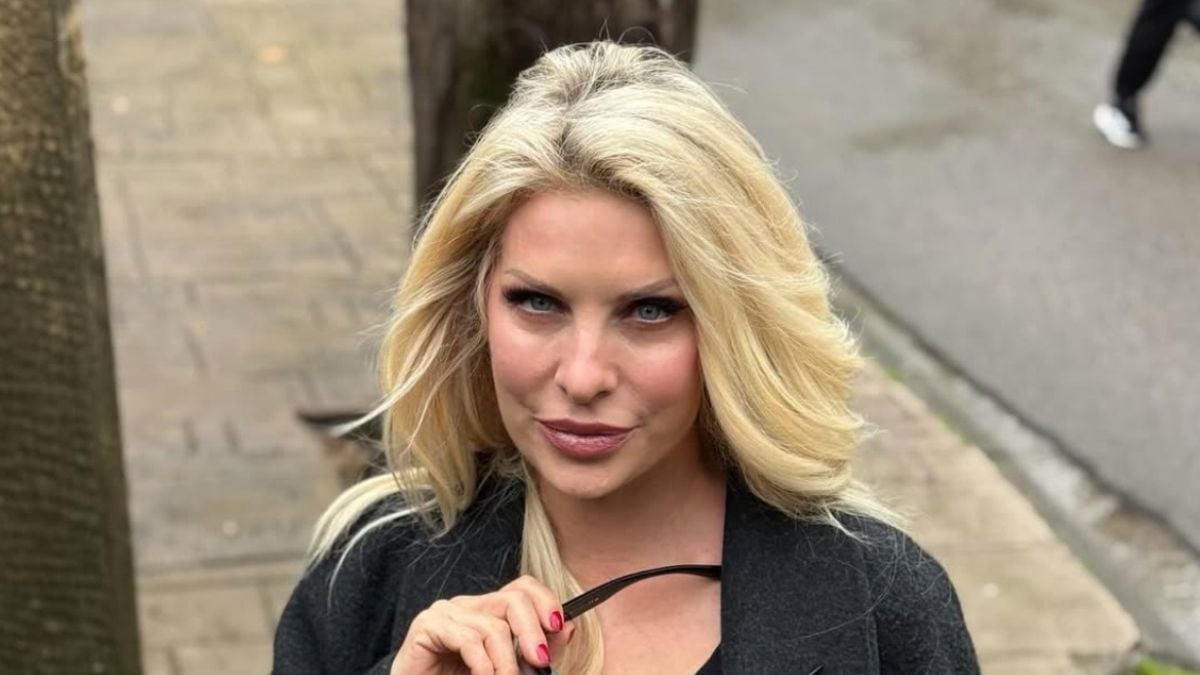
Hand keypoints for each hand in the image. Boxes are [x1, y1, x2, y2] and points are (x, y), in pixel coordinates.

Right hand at [390, 575, 575, 674]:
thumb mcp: (508, 667)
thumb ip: (536, 650)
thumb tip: (568, 627)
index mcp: (489, 611)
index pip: (523, 587)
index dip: (545, 601)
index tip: (558, 626)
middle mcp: (469, 605)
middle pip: (512, 599)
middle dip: (532, 632)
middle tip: (540, 662)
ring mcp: (446, 612)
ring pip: (492, 626)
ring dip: (507, 663)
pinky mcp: (427, 626)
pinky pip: (467, 639)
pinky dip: (483, 665)